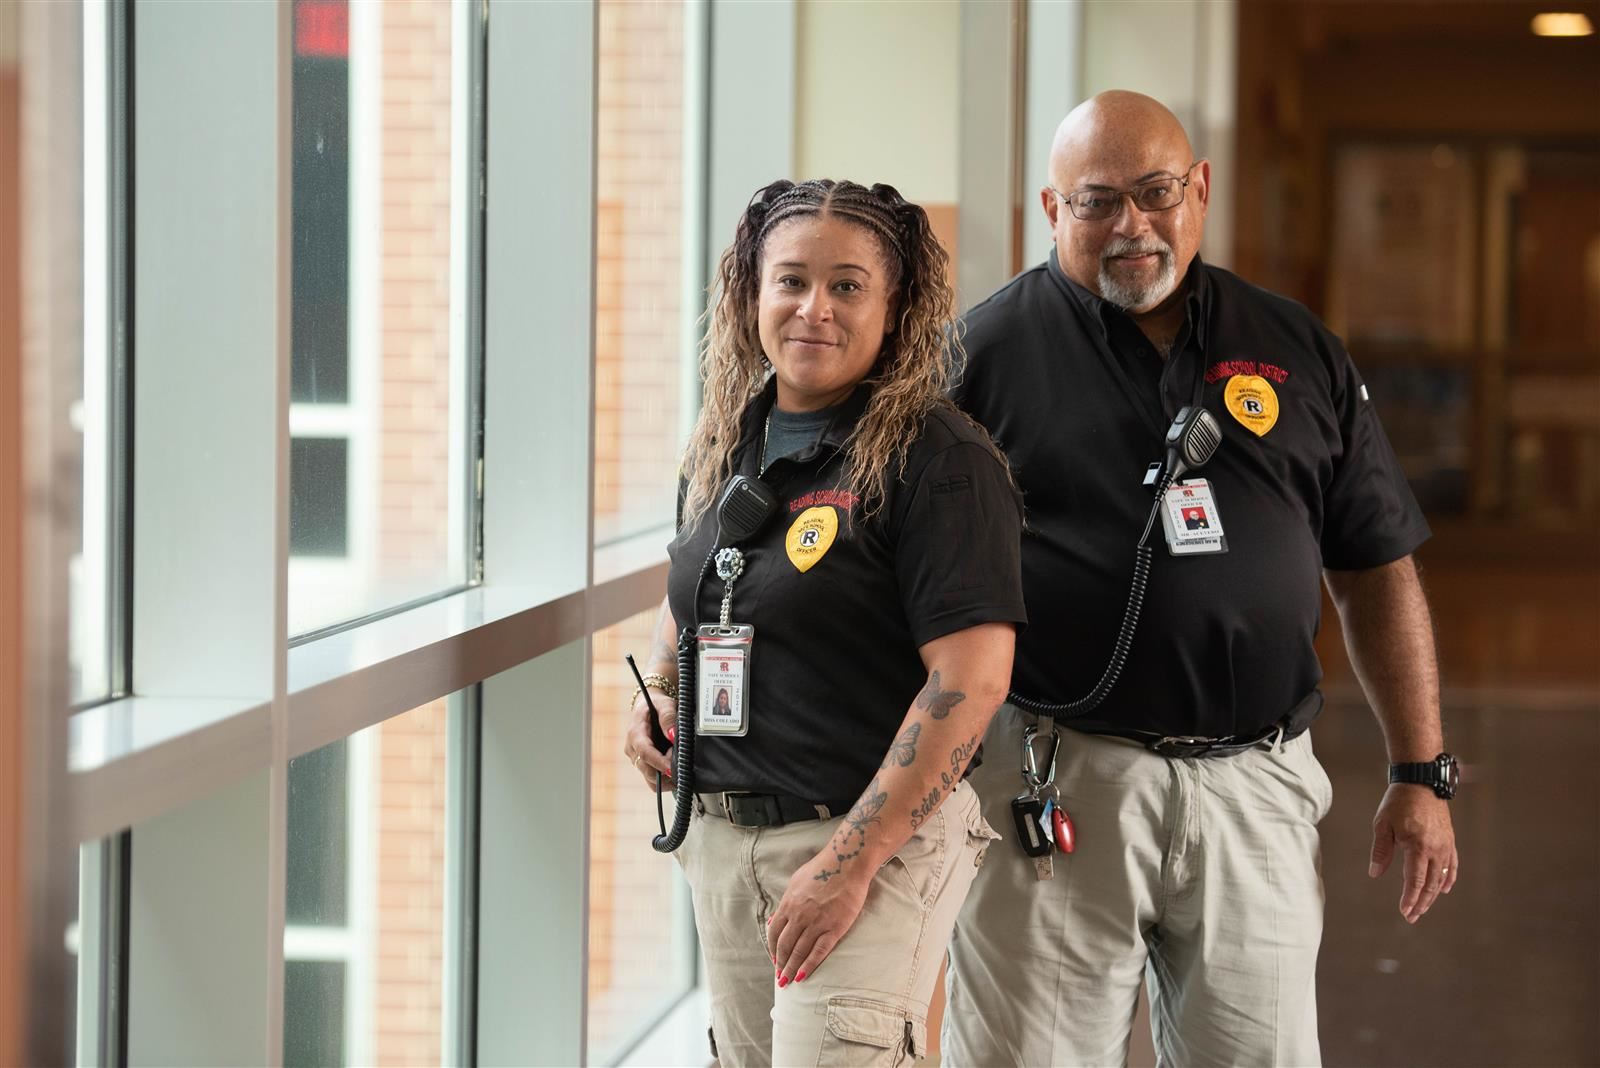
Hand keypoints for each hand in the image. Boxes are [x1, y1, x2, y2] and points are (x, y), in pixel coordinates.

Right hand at [622, 689, 676, 789]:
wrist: (647, 708)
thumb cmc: (656, 706)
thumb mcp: (664, 704)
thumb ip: (668, 717)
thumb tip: (673, 735)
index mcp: (635, 733)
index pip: (644, 752)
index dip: (658, 762)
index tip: (672, 768)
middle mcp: (632, 749)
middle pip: (646, 769)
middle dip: (665, 770)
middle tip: (680, 761)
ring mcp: (636, 758)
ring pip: (649, 778)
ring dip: (665, 777)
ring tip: (677, 765)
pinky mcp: (642, 765)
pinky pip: (652, 780)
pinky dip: (664, 780)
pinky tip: (673, 770)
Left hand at [766, 850, 872, 985]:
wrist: (846, 863)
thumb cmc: (822, 868)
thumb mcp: (796, 881)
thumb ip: (785, 901)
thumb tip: (775, 917)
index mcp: (788, 903)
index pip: (774, 933)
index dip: (772, 949)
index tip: (773, 960)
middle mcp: (799, 915)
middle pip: (784, 946)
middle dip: (780, 964)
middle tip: (780, 977)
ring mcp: (816, 923)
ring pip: (799, 952)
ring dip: (791, 969)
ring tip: (788, 981)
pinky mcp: (834, 928)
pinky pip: (819, 951)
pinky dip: (809, 965)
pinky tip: (804, 975)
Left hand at [1369, 783, 1457, 923]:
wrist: (1421, 782)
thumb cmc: (1398, 802)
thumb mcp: (1383, 825)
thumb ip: (1381, 851)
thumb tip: (1375, 874)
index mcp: (1418, 846)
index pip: (1415, 880)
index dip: (1410, 898)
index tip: (1405, 912)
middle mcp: (1436, 849)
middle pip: (1430, 884)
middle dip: (1421, 902)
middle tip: (1412, 917)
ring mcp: (1445, 845)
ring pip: (1441, 877)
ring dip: (1433, 895)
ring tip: (1423, 907)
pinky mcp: (1450, 840)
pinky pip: (1452, 865)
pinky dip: (1448, 878)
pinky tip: (1444, 889)